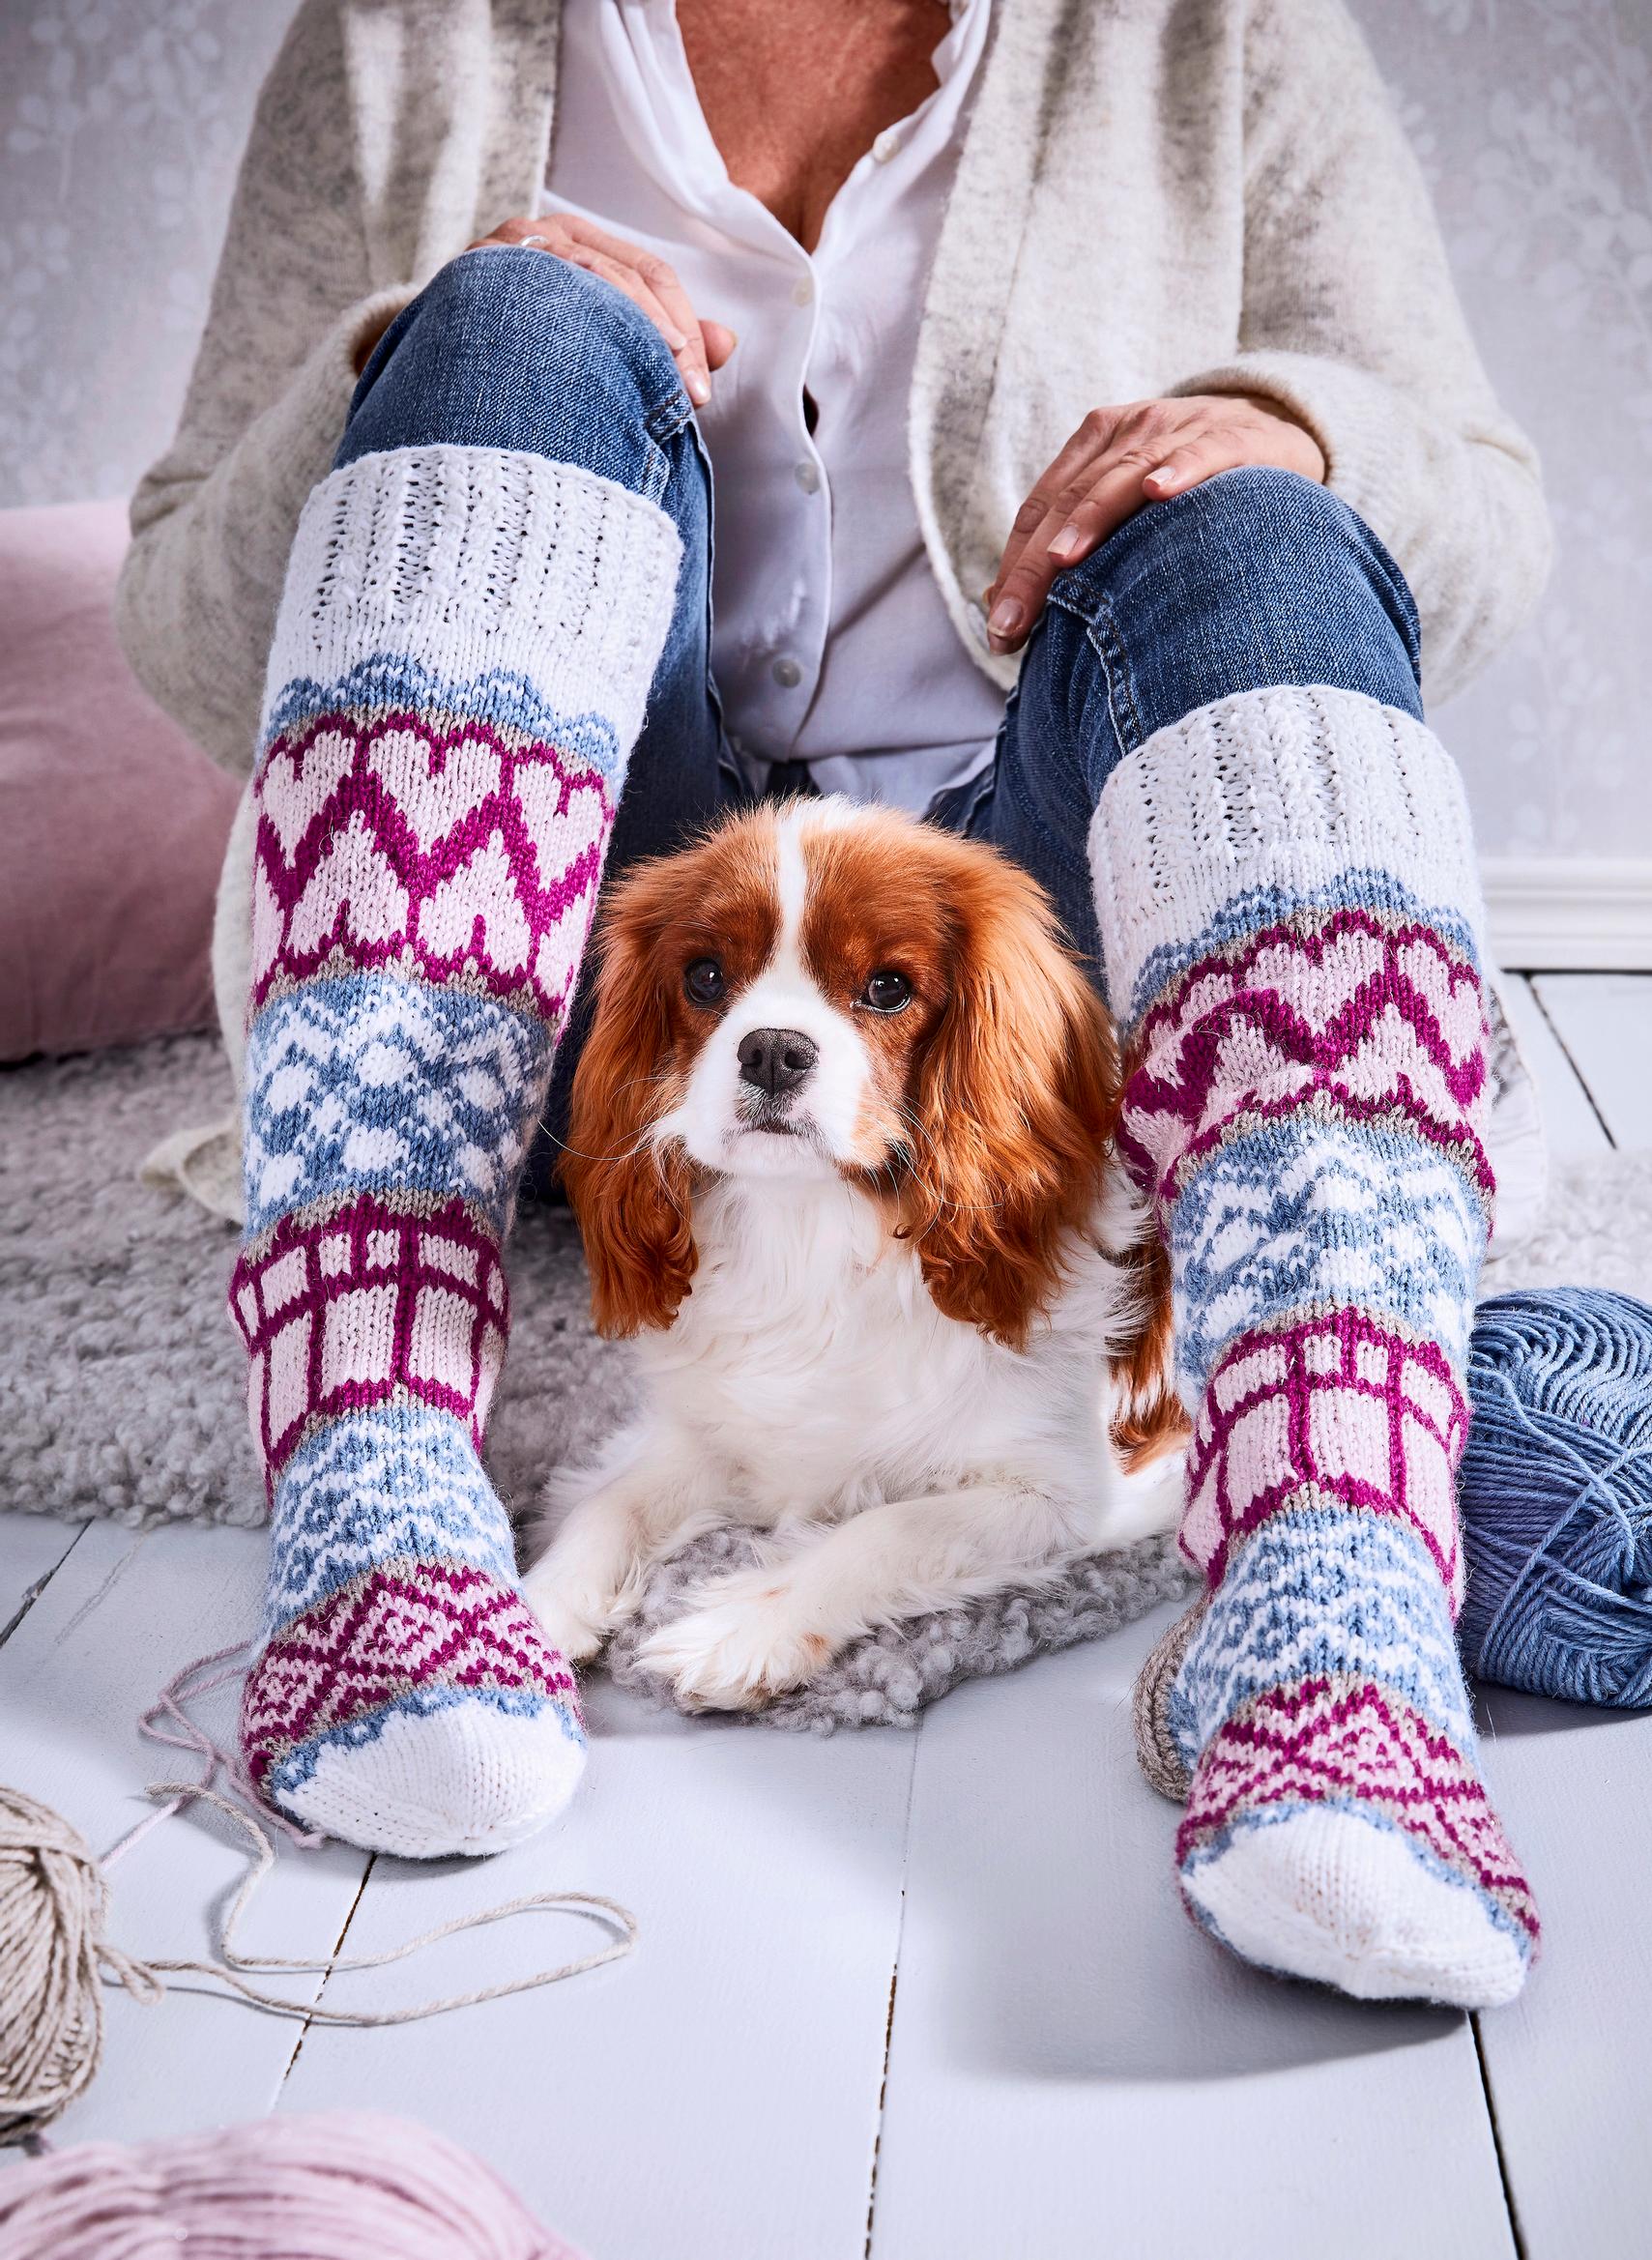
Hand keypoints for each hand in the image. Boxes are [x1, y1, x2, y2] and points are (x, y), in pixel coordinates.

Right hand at [459, 214, 737, 405]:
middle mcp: (541, 236)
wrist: (430, 376)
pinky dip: (575, 336)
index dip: (684, 333)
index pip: (649, 275)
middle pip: (626, 279)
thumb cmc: (519, 362)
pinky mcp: (475, 274)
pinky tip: (592, 377)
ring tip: (651, 395)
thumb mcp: (596, 348)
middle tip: (685, 402)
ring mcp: (505, 251)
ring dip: (630, 341)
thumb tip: (729, 342)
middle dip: (666, 341)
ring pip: (590, 286)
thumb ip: (663, 344)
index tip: (698, 393)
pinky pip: (541, 298)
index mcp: (575, 241)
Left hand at [983, 394, 1325, 652]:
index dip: (1015, 565)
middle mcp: (1132, 430)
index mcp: (1097, 446)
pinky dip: (1181, 469)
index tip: (1000, 627)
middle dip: (1036, 564)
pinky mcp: (1237, 436)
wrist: (1280, 436)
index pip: (1041, 507)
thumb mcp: (1132, 514)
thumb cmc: (1196, 495)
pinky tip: (1158, 492)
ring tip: (1059, 561)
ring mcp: (1183, 427)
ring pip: (1124, 475)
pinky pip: (1204, 451)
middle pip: (1070, 498)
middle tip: (1014, 622)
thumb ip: (1073, 552)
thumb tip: (997, 610)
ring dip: (1090, 520)